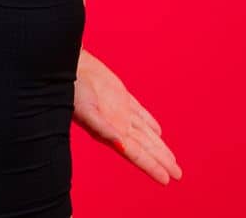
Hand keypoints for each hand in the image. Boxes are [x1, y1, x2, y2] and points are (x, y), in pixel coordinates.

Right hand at [74, 47, 182, 184]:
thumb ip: (102, 129)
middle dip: (161, 160)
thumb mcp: (86, 111)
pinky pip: (140, 113)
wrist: (67, 67)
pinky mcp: (121, 97)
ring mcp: (121, 112)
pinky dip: (150, 123)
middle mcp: (117, 126)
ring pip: (145, 133)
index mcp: (109, 133)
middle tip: (177, 174)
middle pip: (145, 147)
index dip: (152, 166)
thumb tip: (120, 144)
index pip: (136, 154)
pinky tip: (157, 131)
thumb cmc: (72, 91)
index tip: (167, 178)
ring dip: (158, 146)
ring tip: (171, 159)